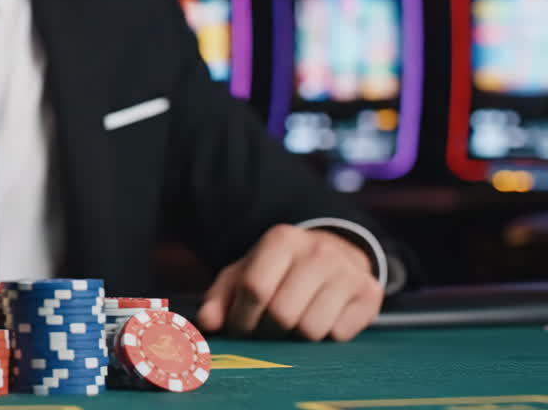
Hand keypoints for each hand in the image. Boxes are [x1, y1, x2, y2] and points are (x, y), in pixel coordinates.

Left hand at [196, 224, 383, 340]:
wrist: (335, 254)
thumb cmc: (279, 270)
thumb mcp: (245, 274)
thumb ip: (220, 298)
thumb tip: (207, 323)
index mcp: (281, 239)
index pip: (255, 288)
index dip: (241, 318)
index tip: (240, 330)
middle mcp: (318, 250)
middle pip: (282, 313)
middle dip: (267, 332)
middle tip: (265, 332)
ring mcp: (348, 271)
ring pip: (311, 329)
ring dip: (295, 338)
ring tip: (291, 326)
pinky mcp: (370, 293)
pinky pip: (339, 335)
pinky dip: (324, 337)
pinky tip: (320, 320)